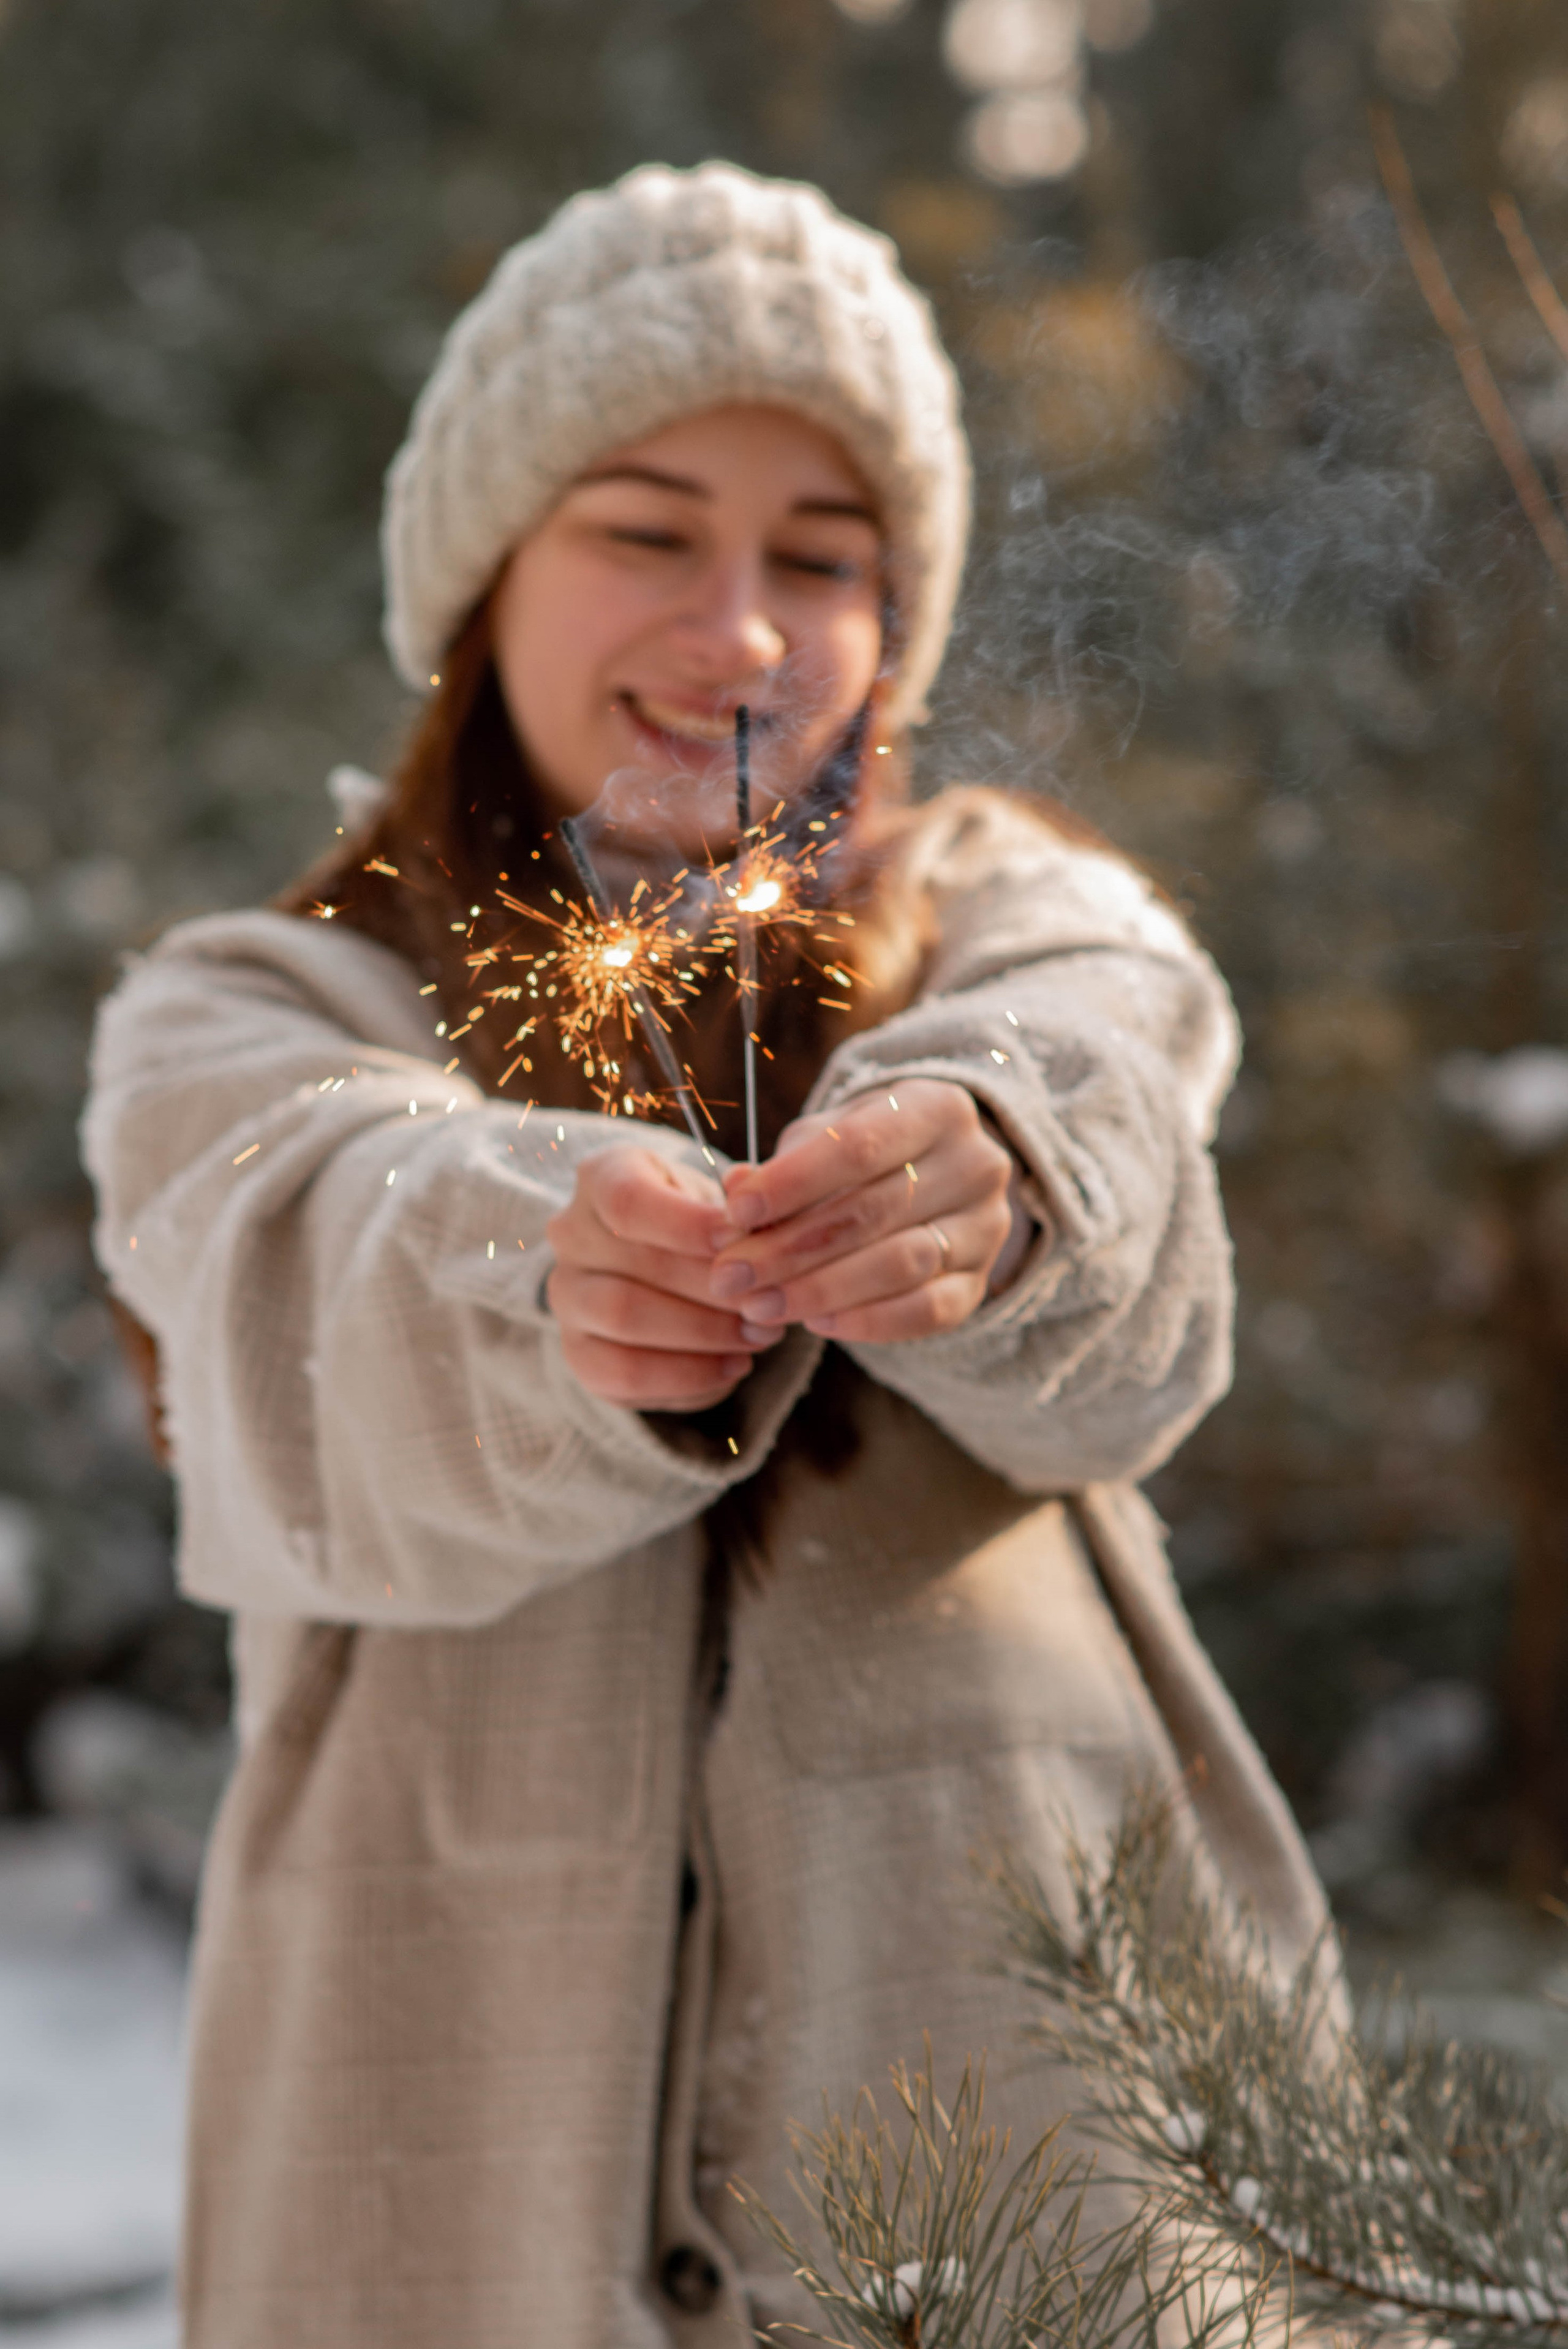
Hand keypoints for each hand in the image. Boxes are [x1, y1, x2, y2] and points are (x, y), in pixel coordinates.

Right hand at [546, 1146, 757, 1410]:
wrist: (669, 1266)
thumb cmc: (701, 1223)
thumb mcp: (721, 1199)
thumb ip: (741, 1205)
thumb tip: (751, 1213)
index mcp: (602, 1178)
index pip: (629, 1201)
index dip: (688, 1225)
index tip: (741, 1240)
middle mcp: (570, 1235)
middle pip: (635, 1266)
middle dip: (714, 1290)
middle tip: (768, 1304)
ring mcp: (567, 1296)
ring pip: (625, 1320)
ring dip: (704, 1335)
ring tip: (757, 1337)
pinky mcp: (578, 1353)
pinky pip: (624, 1375)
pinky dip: (688, 1377)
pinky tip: (733, 1366)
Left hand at [710, 1079, 1021, 1345]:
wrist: (936, 1178)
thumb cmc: (864, 1152)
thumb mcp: (824, 1138)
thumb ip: (781, 1168)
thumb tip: (734, 1199)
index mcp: (935, 1109)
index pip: (860, 1147)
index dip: (793, 1183)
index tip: (736, 1212)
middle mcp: (973, 1165)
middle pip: (874, 1212)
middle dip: (790, 1249)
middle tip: (728, 1277)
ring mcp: (985, 1228)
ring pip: (901, 1265)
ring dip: (819, 1291)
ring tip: (758, 1305)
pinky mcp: (979, 1283)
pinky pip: (928, 1312)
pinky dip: (867, 1322)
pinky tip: (816, 1323)